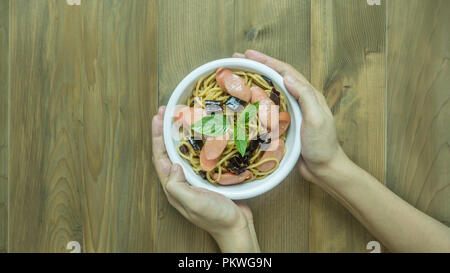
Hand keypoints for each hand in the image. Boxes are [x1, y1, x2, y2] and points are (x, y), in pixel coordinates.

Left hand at [152, 106, 259, 251]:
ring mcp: (195, 178)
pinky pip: (199, 156)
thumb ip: (177, 185)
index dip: (157, 137)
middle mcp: (182, 181)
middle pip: (169, 151)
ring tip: (182, 117)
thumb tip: (172, 164)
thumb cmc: (215, 217)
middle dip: (165, 131)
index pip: (160, 157)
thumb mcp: (193, 202)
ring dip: (180, 134)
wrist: (236, 227)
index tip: (158, 117)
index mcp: (174, 186)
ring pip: (184, 152)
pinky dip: (199, 142)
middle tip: (167, 111)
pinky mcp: (208, 177)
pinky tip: (203, 133)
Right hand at [233, 50, 347, 183]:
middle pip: (276, 77)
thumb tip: (287, 76)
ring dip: (254, 80)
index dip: (266, 61)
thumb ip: (305, 96)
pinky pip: (267, 106)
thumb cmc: (322, 145)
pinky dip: (255, 99)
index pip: (285, 71)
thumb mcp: (316, 119)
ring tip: (237, 75)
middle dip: (257, 66)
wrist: (324, 169)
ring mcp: (290, 111)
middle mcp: (298, 99)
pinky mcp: (283, 123)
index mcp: (308, 94)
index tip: (248, 54)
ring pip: (270, 90)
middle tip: (237, 59)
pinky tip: (244, 100)